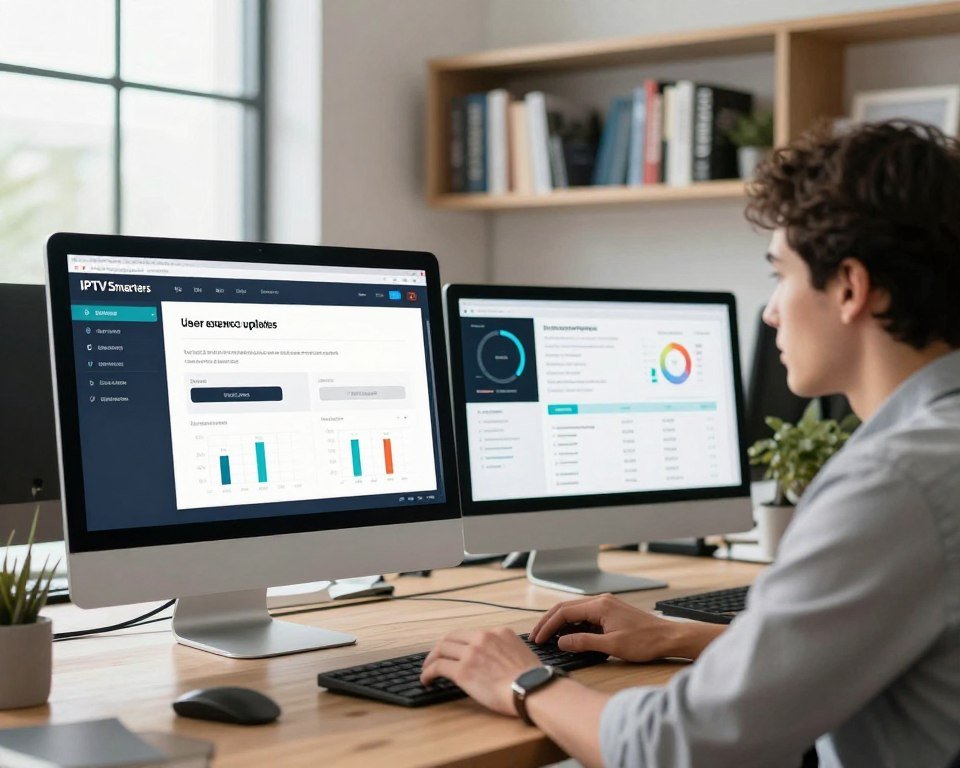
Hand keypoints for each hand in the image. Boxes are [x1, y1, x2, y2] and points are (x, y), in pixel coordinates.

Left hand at [420, 627, 541, 716]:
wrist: (531, 689)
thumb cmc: (532, 678)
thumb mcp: (521, 651)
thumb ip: (506, 648)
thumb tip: (499, 658)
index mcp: (498, 632)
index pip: (470, 634)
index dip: (458, 643)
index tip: (454, 651)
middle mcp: (482, 638)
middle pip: (451, 638)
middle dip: (441, 648)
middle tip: (435, 658)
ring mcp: (471, 653)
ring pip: (442, 650)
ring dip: (431, 659)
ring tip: (427, 669)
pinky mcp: (462, 670)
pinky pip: (438, 667)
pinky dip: (428, 673)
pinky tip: (426, 680)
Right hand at [530, 594, 685, 661]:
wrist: (669, 638)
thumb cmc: (645, 642)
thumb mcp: (612, 646)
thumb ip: (584, 642)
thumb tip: (561, 642)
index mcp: (600, 606)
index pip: (564, 612)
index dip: (548, 625)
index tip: (538, 638)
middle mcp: (601, 601)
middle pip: (566, 607)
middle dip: (548, 621)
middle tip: (536, 636)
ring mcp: (606, 605)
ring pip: (574, 610)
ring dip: (559, 622)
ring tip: (547, 636)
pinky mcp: (610, 612)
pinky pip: (584, 614)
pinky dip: (572, 623)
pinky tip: (567, 634)